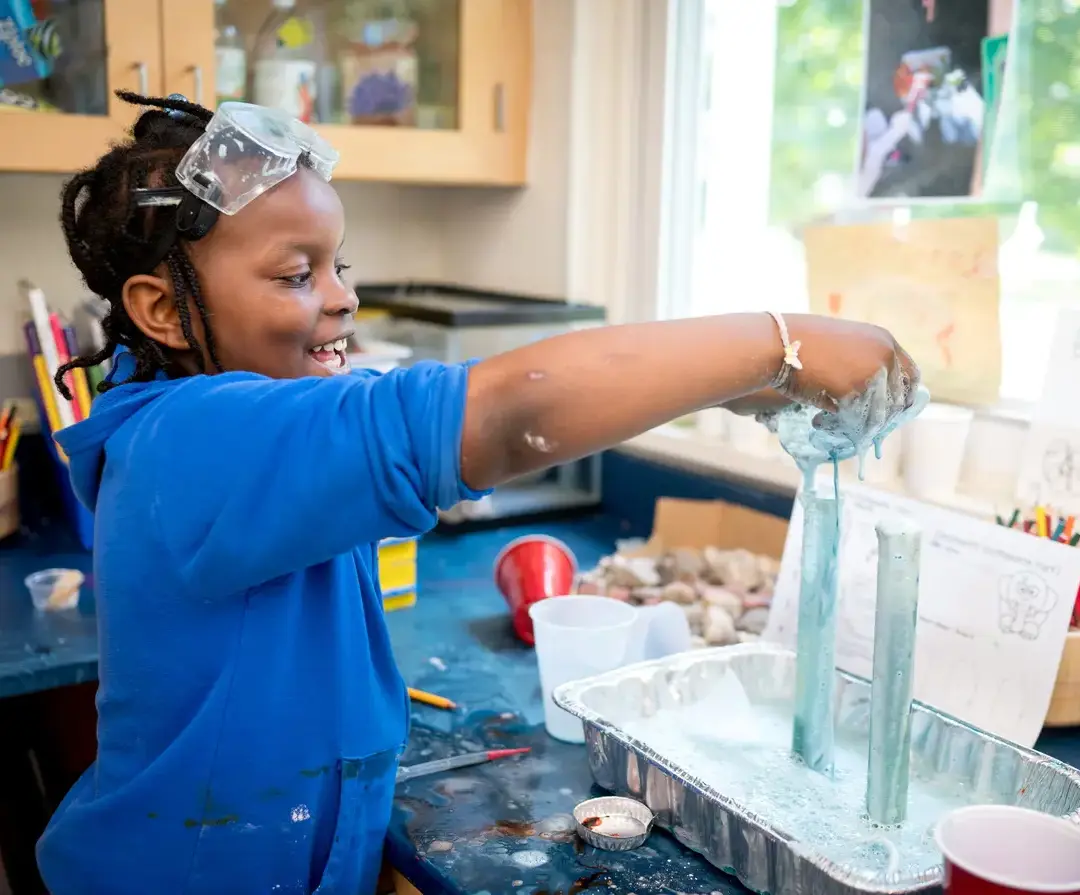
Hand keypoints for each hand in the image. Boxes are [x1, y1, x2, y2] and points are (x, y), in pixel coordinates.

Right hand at [779, 315, 919, 413]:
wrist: (778, 342)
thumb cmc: (803, 341)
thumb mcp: (845, 342)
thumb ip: (866, 361)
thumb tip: (878, 391)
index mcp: (884, 341)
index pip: (911, 375)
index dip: (904, 395)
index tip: (894, 410)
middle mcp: (884, 357)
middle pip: (897, 400)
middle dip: (882, 416)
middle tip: (863, 426)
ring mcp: (870, 375)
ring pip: (877, 414)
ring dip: (860, 424)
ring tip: (837, 422)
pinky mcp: (852, 393)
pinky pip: (856, 420)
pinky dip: (841, 425)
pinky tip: (820, 420)